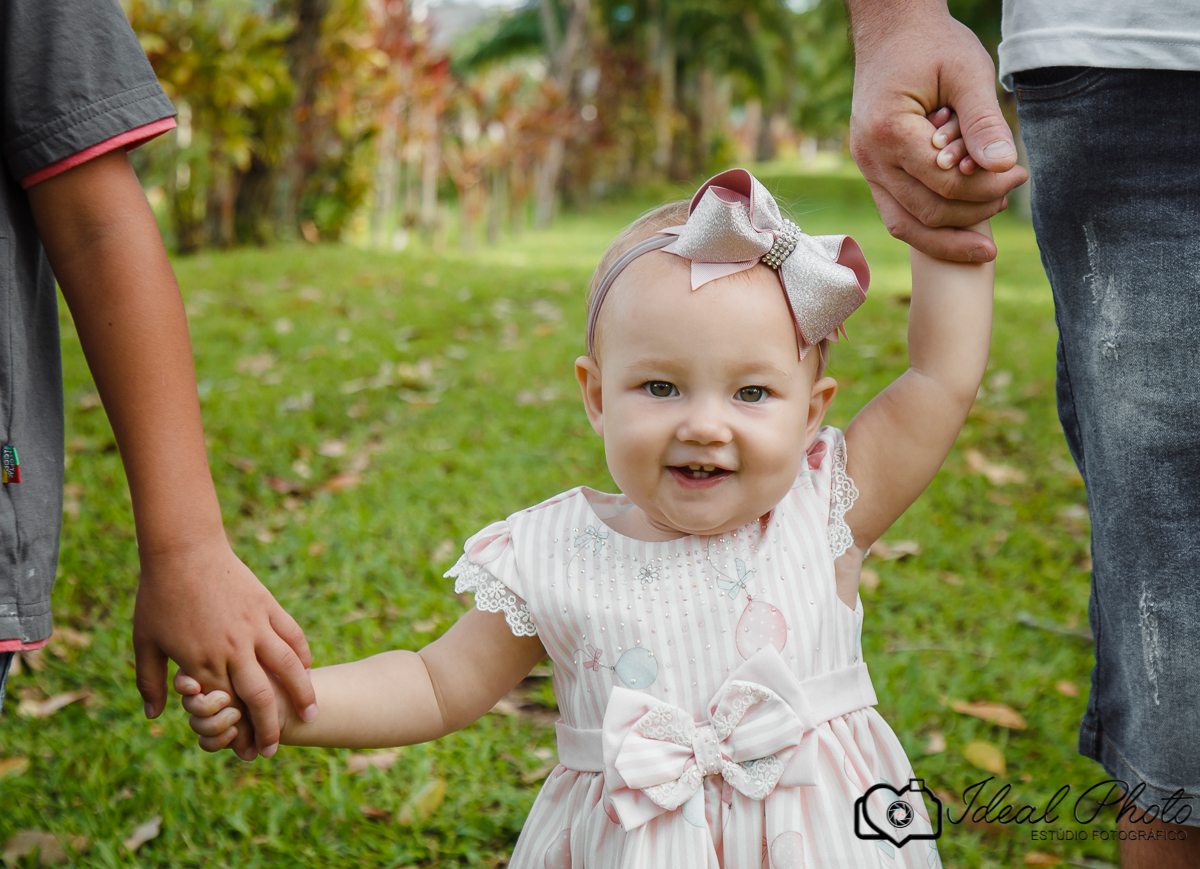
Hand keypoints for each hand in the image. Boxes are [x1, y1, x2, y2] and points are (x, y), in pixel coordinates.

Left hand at [134, 534, 316, 759]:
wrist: (183, 550)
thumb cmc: (158, 596)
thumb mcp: (145, 642)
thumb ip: (151, 681)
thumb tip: (155, 714)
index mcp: (202, 662)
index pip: (227, 708)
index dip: (238, 734)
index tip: (245, 752)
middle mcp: (232, 649)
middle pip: (262, 697)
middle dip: (272, 728)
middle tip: (275, 748)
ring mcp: (254, 627)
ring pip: (288, 668)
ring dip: (301, 695)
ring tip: (311, 714)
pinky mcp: (267, 607)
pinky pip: (292, 636)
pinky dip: (303, 656)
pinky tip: (306, 670)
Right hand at [847, 0, 1027, 260]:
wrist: (891, 31)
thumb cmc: (932, 45)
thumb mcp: (967, 72)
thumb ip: (984, 120)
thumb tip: (1005, 166)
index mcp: (889, 132)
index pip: (945, 183)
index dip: (987, 187)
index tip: (1020, 173)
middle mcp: (870, 158)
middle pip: (926, 212)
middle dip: (974, 211)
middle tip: (1012, 192)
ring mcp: (866, 169)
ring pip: (906, 225)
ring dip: (950, 232)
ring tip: (991, 214)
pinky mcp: (872, 172)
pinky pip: (898, 213)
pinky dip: (930, 224)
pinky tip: (964, 219)